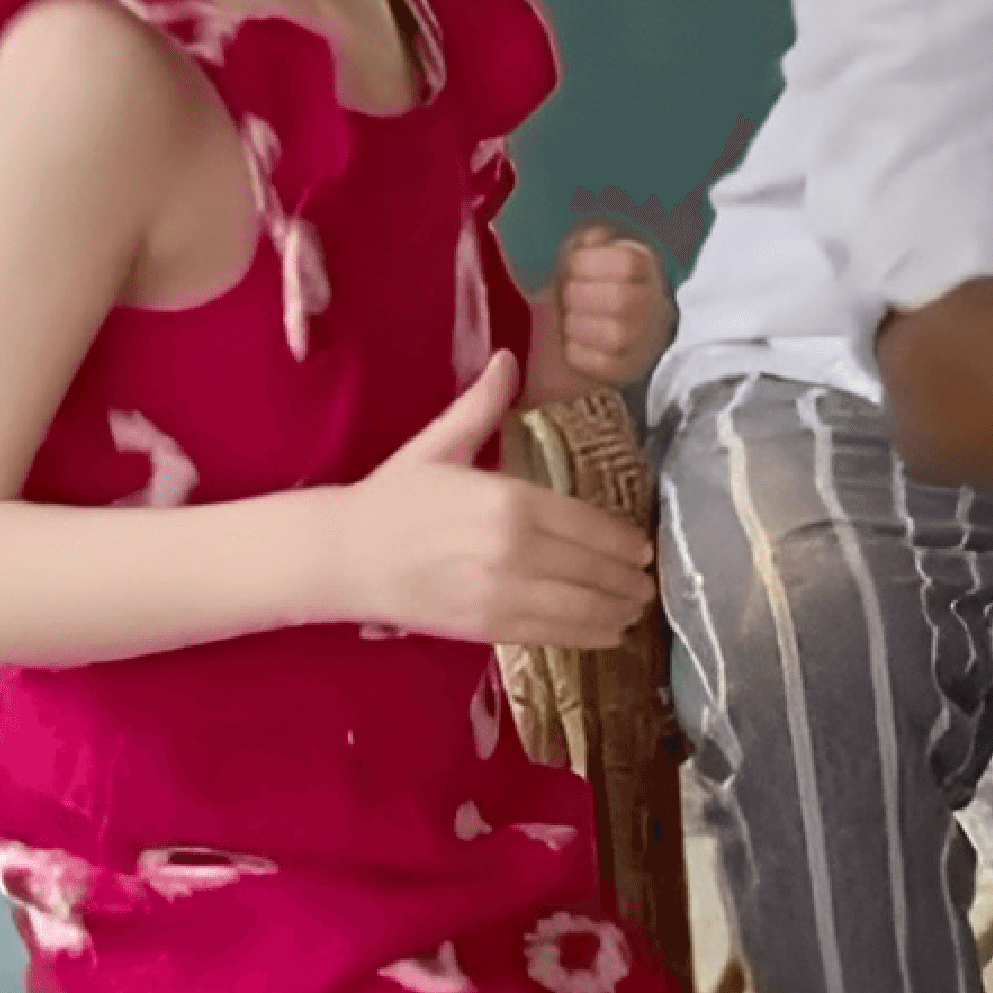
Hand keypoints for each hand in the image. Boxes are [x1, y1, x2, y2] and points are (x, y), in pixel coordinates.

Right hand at [326, 351, 656, 647]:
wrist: (341, 555)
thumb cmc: (394, 495)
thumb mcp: (441, 443)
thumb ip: (483, 404)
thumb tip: (508, 356)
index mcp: (509, 499)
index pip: (585, 523)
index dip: (620, 540)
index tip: (644, 548)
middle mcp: (513, 549)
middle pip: (588, 567)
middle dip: (626, 579)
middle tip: (650, 582)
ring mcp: (500, 593)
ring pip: (576, 606)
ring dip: (615, 611)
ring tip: (636, 609)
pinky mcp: (484, 628)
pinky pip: (549, 635)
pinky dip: (586, 636)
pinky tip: (608, 634)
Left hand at [550, 224, 673, 387]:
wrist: (584, 336)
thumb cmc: (581, 289)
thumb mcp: (583, 259)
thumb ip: (586, 244)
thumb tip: (591, 237)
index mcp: (645, 269)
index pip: (629, 263)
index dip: (592, 262)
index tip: (570, 266)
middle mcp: (654, 305)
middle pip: (622, 300)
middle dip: (581, 296)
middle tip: (566, 295)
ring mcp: (644, 343)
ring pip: (616, 335)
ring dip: (578, 325)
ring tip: (568, 320)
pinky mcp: (627, 372)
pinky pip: (602, 365)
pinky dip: (577, 353)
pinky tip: (571, 343)